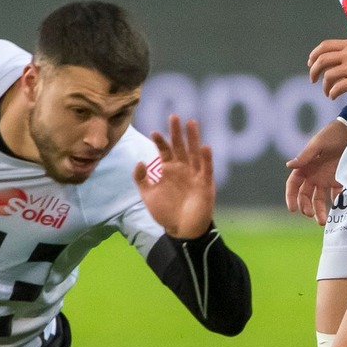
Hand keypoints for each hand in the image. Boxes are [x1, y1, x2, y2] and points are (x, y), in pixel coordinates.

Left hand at [138, 114, 214, 237]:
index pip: (165, 150)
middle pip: (180, 146)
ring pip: (194, 153)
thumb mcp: (148, 195)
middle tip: (174, 116)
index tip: (154, 132)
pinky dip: (206, 159)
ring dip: (193, 138)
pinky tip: (205, 147)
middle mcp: (183, 168)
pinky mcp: (205, 185)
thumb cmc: (166, 212)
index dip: (160, 141)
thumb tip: (140, 161)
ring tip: (192, 123)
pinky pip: (206, 169)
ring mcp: (195, 175)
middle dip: (177, 132)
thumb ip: (141, 179)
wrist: (182, 230)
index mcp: (169, 169)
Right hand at [284, 118, 346, 224]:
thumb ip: (305, 156)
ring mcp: (326, 178)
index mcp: (305, 166)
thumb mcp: (318, 144)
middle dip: (306, 207)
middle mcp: (314, 174)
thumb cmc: (333, 134)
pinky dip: (336, 204)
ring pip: (319, 199)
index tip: (292, 209)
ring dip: (319, 210)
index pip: (293, 185)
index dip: (291, 197)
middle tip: (310, 215)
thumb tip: (289, 166)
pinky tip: (338, 210)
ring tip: (322, 221)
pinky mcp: (340, 180)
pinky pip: (336, 196)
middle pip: (305, 195)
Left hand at [308, 39, 346, 97]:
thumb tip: (337, 63)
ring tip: (327, 92)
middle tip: (313, 80)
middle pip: (322, 60)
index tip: (310, 63)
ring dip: (324, 86)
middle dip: (313, 71)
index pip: (325, 46)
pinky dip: (332, 93)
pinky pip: (338, 88)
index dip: (314, 54)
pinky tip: (333, 96)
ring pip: (328, 76)